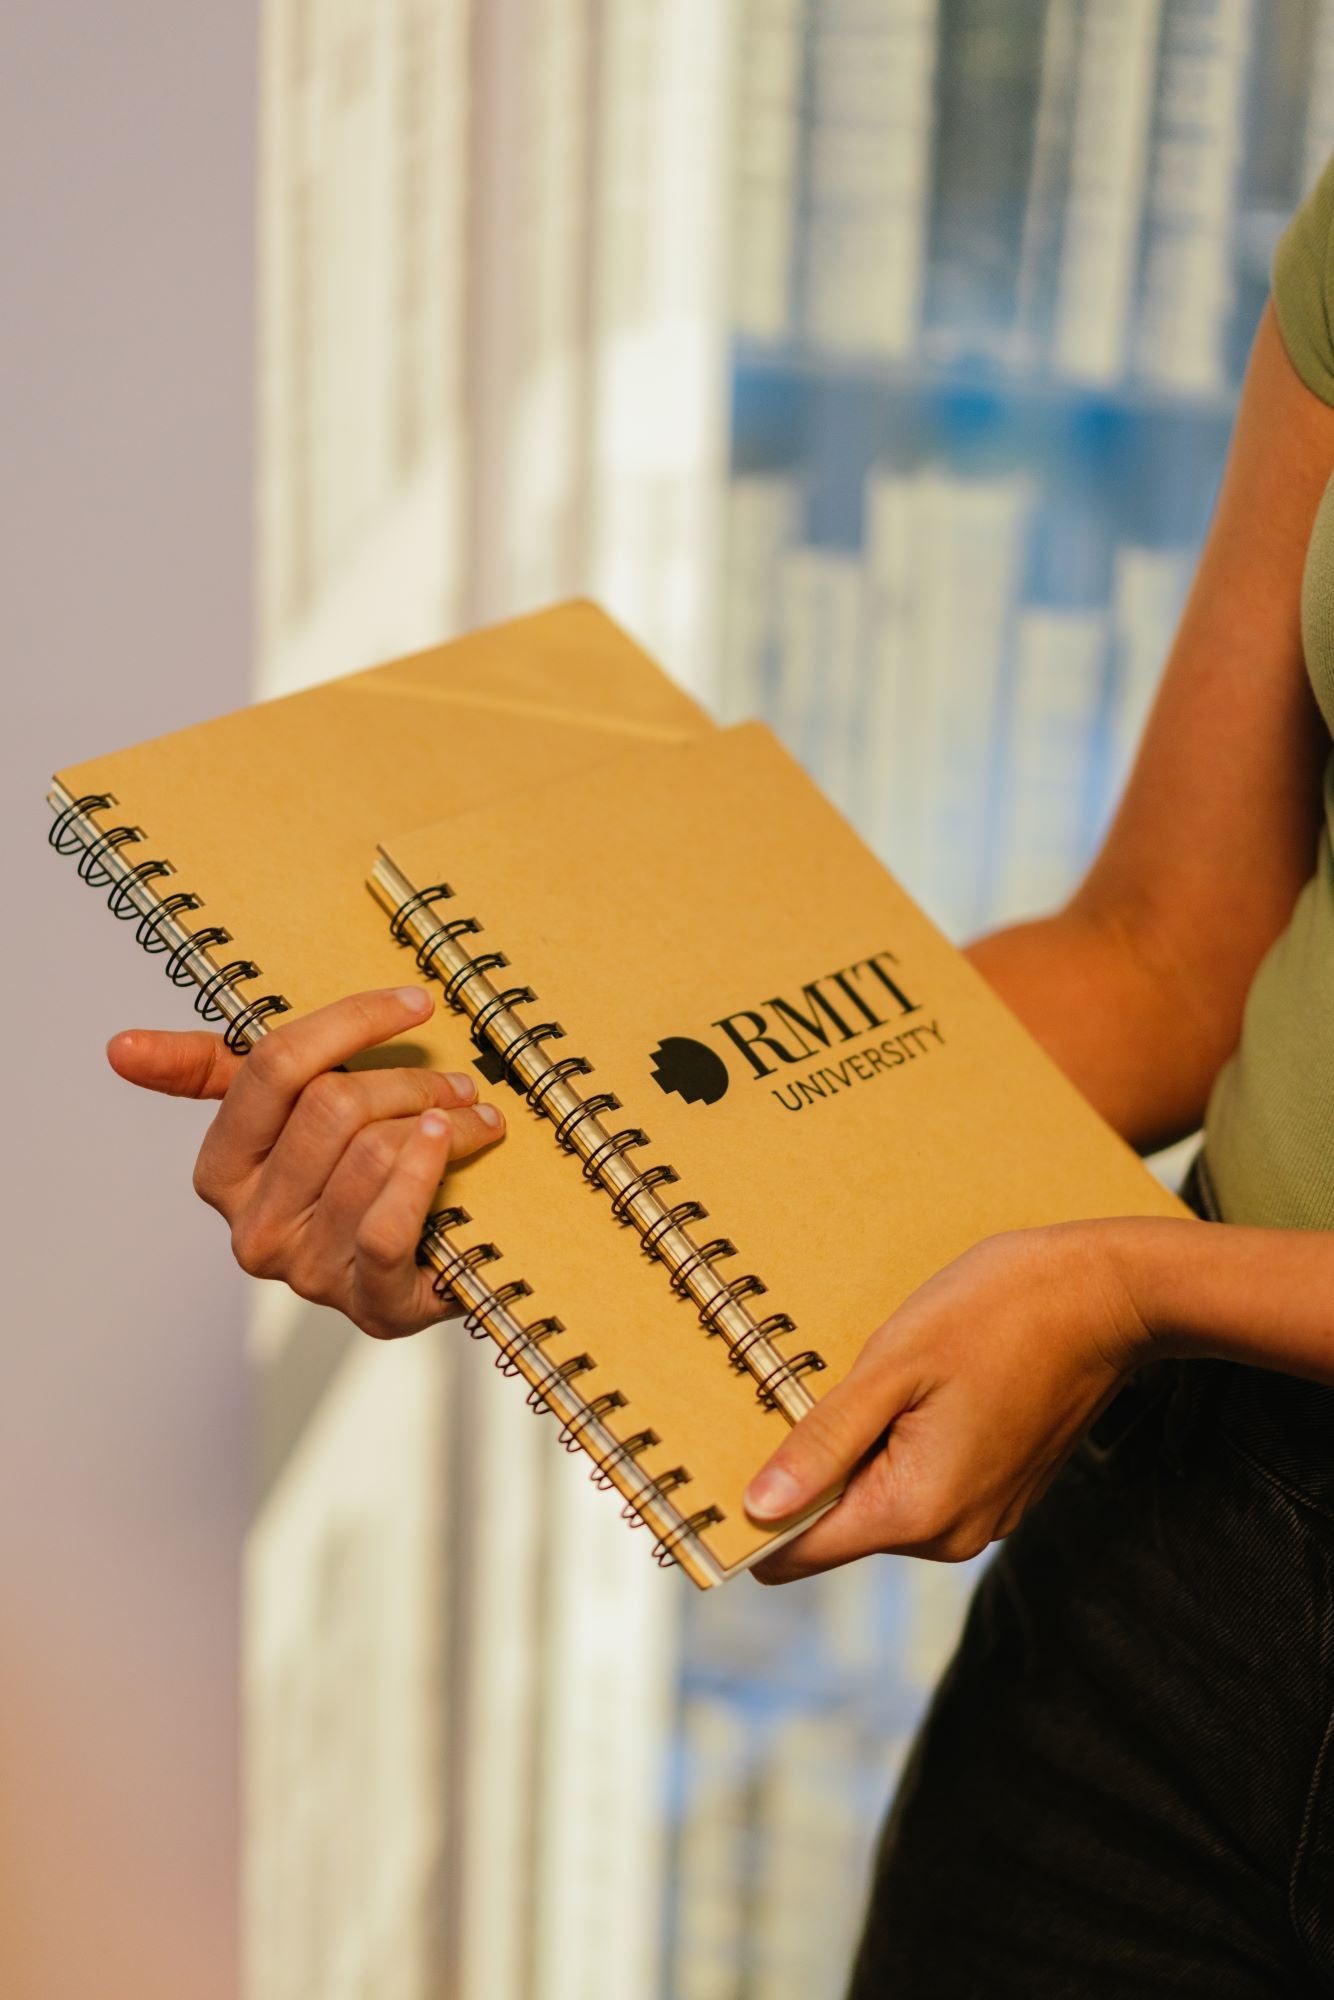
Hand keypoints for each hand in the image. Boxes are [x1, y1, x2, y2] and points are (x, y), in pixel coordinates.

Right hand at [107, 985, 505, 1339]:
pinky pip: (389, 1224)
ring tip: (474, 1115)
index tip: (414, 1001)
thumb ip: (212, 1071)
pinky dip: (429, 1173)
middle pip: (333, 1107)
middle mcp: (252, 1226)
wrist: (421, 1271)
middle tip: (455, 1080)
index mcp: (221, 1170)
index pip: (273, 1066)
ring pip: (373, 1154)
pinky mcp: (366, 1305)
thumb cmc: (349, 1177)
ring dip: (442, 1122)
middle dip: (409, 1082)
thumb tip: (117, 1048)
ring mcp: (306, 1271)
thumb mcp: (283, 1118)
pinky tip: (461, 1145)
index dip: (352, 1022)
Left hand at [745, 1223, 1151, 1581]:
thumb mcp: (895, 1366)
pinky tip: (914, 1385)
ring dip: (857, 1451)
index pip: (798, 1553)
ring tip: (874, 1377)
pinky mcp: (998, 1492)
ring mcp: (980, 1517)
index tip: (718, 1470)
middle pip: (837, 1525)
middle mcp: (950, 1536)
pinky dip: (899, 1445)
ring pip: (878, 1501)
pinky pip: (919, 1484)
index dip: (752, 1518)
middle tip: (808, 1386)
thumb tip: (759, 1506)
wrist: (1109, 1296)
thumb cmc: (999, 1313)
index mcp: (916, 1511)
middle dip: (811, 1469)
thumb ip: (826, 1441)